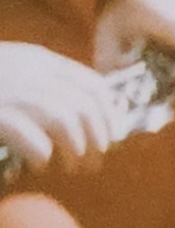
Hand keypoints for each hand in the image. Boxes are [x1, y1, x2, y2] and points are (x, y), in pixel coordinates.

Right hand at [0, 43, 118, 172]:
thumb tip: (81, 116)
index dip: (109, 114)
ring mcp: (10, 93)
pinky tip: (40, 166)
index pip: (93, 84)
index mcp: (37, 60)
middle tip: (94, 163)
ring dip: (76, 150)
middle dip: (97, 138)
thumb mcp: (11, 73)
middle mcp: (29, 72)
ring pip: (66, 123)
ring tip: (72, 168)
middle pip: (85, 106)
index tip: (111, 137)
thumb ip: (41, 85)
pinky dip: (43, 156)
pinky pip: (34, 142)